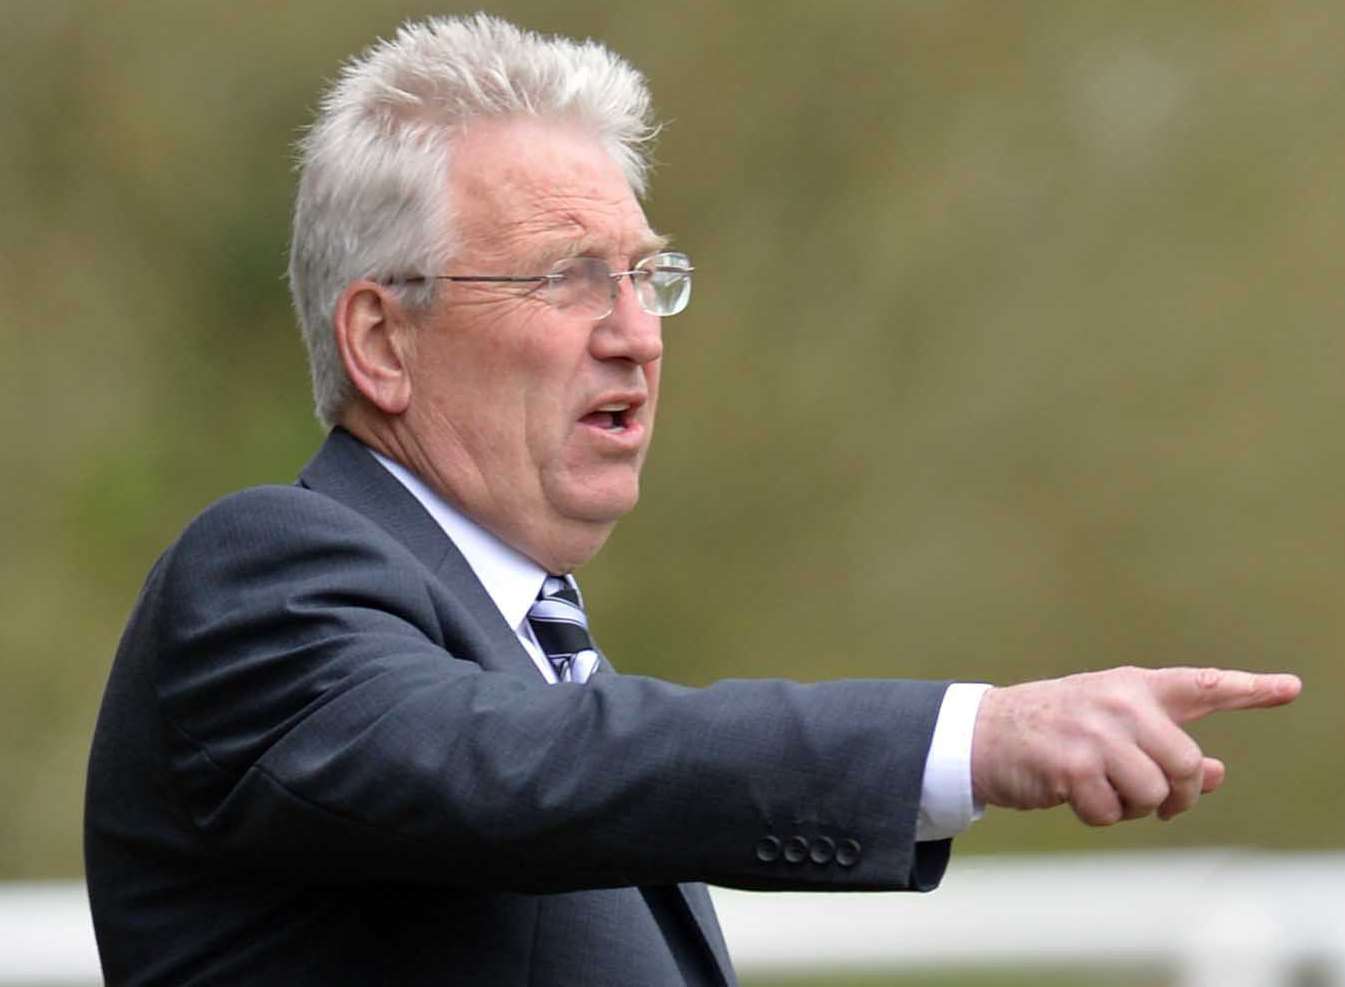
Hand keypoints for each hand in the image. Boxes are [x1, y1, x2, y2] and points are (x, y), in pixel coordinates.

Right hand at [970, 666, 1300, 825]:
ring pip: (1152, 793)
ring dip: (1133, 808)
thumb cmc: (1053, 731)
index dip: (1249, 689)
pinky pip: (1111, 812)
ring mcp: (1095, 733)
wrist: (982, 732)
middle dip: (1178, 795)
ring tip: (1104, 793)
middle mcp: (1119, 703)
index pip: (1201, 685)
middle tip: (1160, 804)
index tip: (1290, 688)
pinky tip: (1073, 796)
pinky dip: (1098, 816)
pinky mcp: (1071, 765)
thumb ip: (1163, 744)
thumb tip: (1216, 774)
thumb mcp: (1111, 728)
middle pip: (1185, 763)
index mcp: (1132, 687)